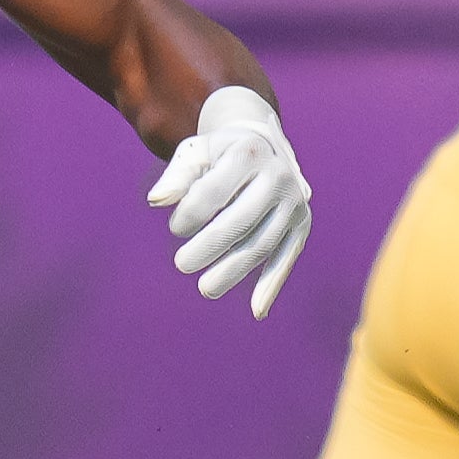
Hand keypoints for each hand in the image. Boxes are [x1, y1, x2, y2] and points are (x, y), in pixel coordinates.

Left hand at [148, 85, 309, 317]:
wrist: (266, 147)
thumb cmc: (220, 155)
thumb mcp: (196, 153)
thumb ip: (175, 177)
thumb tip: (156, 201)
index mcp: (247, 153)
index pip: (214, 191)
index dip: (190, 214)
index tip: (175, 229)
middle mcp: (278, 177)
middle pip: (241, 220)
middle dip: (209, 246)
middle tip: (181, 265)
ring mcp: (293, 203)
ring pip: (262, 244)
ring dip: (234, 271)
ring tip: (206, 289)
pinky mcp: (302, 224)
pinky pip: (286, 257)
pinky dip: (271, 285)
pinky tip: (256, 311)